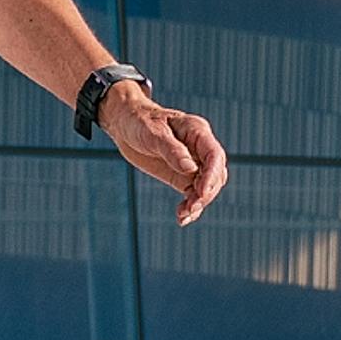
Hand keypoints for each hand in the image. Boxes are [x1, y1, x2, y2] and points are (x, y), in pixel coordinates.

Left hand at [97, 81, 227, 226]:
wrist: (125, 123)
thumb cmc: (139, 121)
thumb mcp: (152, 133)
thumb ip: (172, 150)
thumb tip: (190, 168)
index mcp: (197, 131)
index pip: (214, 155)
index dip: (211, 175)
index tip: (201, 192)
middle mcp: (199, 148)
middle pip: (215, 174)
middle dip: (206, 192)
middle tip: (190, 207)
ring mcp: (192, 164)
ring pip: (206, 187)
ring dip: (198, 203)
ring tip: (183, 214)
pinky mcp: (181, 176)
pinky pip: (192, 194)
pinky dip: (190, 207)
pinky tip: (182, 218)